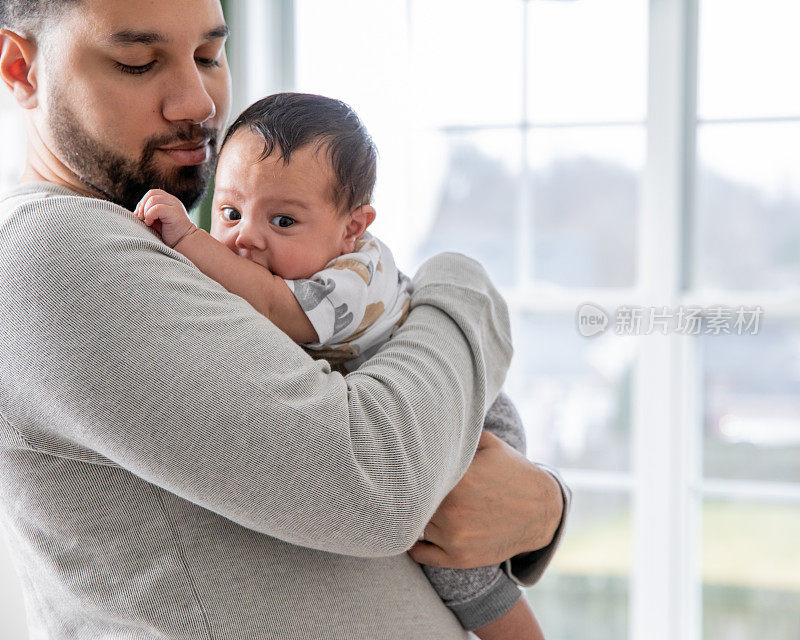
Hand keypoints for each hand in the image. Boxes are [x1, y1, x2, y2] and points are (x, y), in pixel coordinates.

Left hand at [134, 189, 197, 248]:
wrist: (185, 244)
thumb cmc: (171, 236)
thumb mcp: (158, 222)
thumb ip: (150, 214)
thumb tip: (136, 213)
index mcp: (169, 201)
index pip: (152, 193)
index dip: (142, 203)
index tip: (140, 216)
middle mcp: (173, 201)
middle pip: (151, 193)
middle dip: (142, 205)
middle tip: (141, 219)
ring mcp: (175, 205)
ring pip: (153, 199)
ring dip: (145, 211)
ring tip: (147, 222)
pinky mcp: (175, 213)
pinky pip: (156, 208)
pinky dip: (150, 215)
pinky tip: (151, 224)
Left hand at [407, 430, 562, 568]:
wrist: (542, 511)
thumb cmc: (513, 472)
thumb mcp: (488, 444)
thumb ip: (458, 434)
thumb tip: (429, 419)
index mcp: (459, 480)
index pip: (416, 475)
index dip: (409, 470)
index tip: (407, 465)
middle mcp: (453, 511)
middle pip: (413, 500)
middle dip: (411, 492)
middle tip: (408, 483)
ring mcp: (455, 538)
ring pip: (417, 524)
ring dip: (417, 514)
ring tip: (422, 502)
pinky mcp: (459, 558)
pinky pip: (422, 554)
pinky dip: (416, 544)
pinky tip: (419, 529)